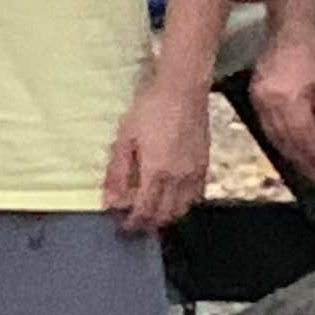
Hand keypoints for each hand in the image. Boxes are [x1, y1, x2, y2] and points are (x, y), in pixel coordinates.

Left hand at [101, 71, 212, 236]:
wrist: (183, 89)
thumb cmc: (150, 108)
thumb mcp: (124, 138)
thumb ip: (117, 173)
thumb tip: (110, 200)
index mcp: (157, 172)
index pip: (145, 211)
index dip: (132, 223)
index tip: (122, 226)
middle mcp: (179, 178)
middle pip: (165, 216)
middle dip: (148, 224)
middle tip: (134, 222)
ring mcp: (195, 172)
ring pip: (183, 209)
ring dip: (166, 216)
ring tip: (151, 211)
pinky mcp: (205, 164)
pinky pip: (197, 196)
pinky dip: (184, 204)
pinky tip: (172, 197)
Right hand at [247, 20, 314, 196]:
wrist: (293, 27)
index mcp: (288, 99)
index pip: (304, 140)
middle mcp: (267, 104)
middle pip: (287, 144)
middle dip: (308, 165)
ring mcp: (256, 101)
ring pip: (275, 140)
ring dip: (295, 157)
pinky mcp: (253, 99)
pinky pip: (268, 129)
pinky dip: (283, 143)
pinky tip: (297, 151)